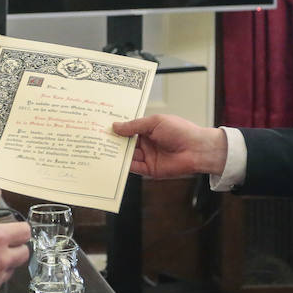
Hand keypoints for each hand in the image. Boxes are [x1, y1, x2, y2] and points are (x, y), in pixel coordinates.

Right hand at [110, 114, 227, 178]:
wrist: (197, 149)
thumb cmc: (181, 131)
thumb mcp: (155, 122)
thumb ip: (134, 126)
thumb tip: (115, 126)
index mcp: (149, 129)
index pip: (128, 128)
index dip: (116, 128)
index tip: (101, 126)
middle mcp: (146, 143)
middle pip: (125, 143)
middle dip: (112, 142)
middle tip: (96, 139)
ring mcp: (147, 157)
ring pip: (127, 156)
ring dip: (115, 154)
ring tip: (99, 150)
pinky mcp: (149, 170)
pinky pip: (133, 168)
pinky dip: (123, 166)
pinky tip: (112, 162)